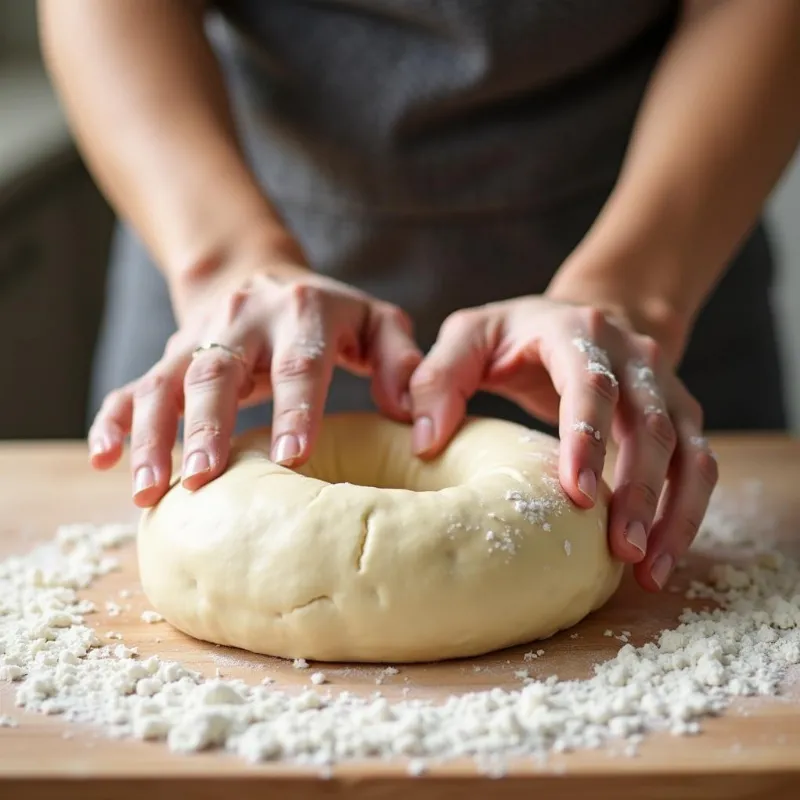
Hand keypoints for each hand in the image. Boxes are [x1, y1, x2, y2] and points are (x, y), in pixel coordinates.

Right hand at [88, 266, 421, 506]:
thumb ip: (402, 363)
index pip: (299, 360)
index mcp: (303, 312)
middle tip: (203, 480)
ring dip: (154, 435)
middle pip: (218, 371)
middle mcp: (244, 320)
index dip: (296, 406)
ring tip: (149, 491)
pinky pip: (135, 385)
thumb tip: (412, 418)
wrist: (265, 278)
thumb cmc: (332, 318)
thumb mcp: (377, 325)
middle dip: (208, 426)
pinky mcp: (171, 356)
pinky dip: (116, 420)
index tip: (292, 456)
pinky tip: (104, 457)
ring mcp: (200, 338)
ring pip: (166, 381)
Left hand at [407, 296, 717, 591]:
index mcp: (578, 332)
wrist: (584, 316)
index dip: (588, 438)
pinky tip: (660, 558)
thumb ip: (439, 377)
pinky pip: (699, 467)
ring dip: (675, 513)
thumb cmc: (516, 335)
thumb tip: (424, 441)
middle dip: (640, 490)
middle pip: (650, 425)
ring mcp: (665, 388)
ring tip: (648, 571)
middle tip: (621, 549)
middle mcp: (634, 358)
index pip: (591, 385)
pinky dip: (687, 514)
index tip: (579, 494)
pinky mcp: (680, 416)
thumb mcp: (470, 336)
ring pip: (689, 452)